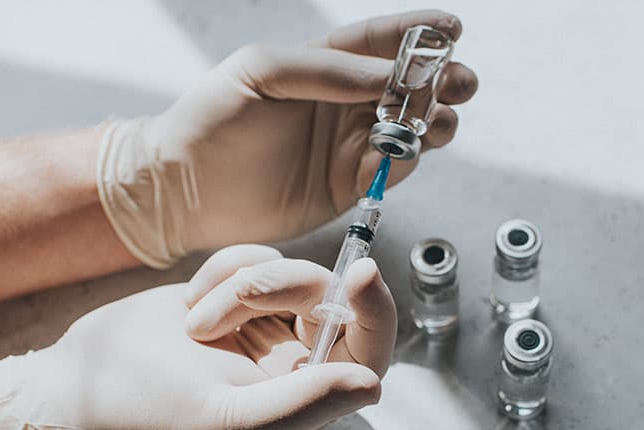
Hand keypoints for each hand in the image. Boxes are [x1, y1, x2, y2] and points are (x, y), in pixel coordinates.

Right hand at [0, 244, 395, 429]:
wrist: (72, 388)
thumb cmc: (141, 421)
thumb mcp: (224, 422)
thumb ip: (302, 403)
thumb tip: (373, 384)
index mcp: (301, 401)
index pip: (368, 352)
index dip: (376, 310)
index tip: (362, 272)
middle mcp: (289, 363)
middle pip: (327, 298)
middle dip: (278, 288)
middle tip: (219, 310)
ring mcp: (261, 326)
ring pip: (287, 271)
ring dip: (238, 284)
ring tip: (193, 323)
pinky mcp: (231, 296)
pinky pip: (253, 257)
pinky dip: (222, 269)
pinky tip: (188, 303)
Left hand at [97, 10, 477, 266]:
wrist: (185, 189)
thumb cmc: (211, 119)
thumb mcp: (261, 72)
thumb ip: (326, 70)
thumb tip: (388, 74)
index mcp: (322, 66)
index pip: (379, 42)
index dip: (419, 33)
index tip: (453, 27)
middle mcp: (343, 103)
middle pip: (409, 86)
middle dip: (442, 80)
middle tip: (458, 82)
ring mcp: (349, 145)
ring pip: (412, 127)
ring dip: (434, 119)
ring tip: (435, 118)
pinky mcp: (349, 185)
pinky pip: (394, 168)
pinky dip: (408, 157)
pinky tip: (404, 149)